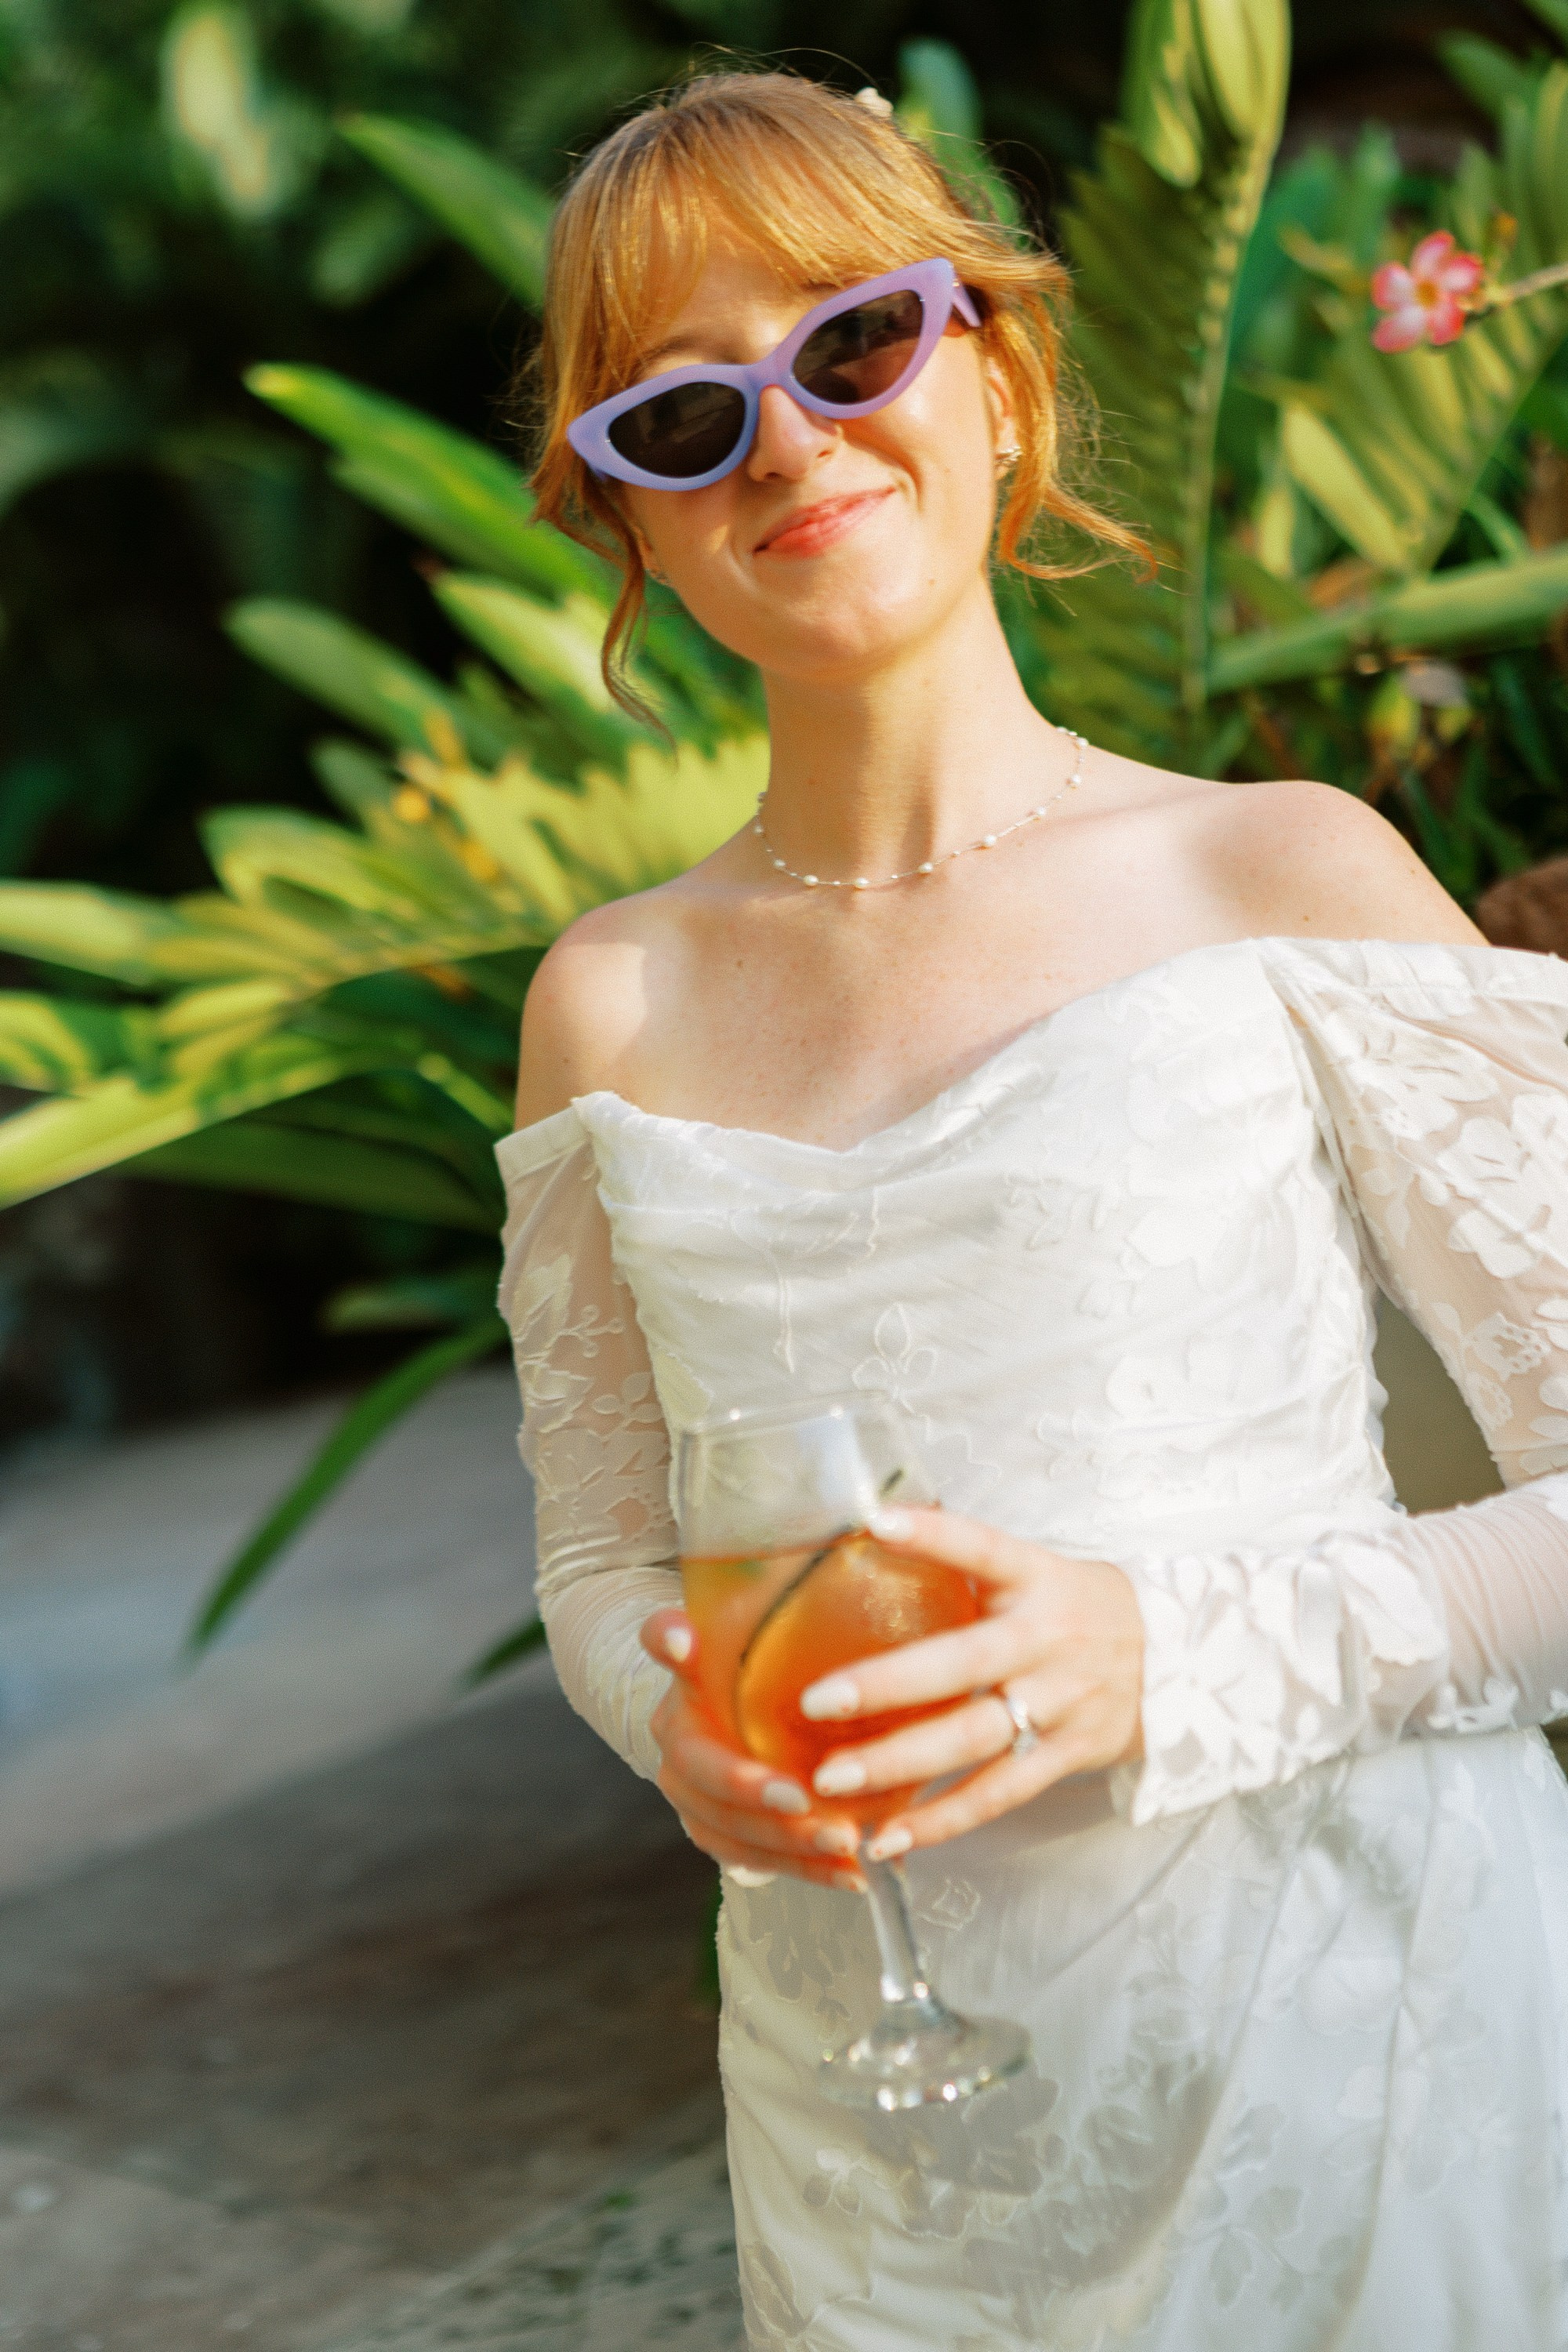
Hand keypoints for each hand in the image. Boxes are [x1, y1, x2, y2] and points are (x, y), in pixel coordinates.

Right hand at [639, 1607, 866, 1889]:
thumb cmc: (769, 1667)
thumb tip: (868, 1527)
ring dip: (787, 1841)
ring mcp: (693, 1792)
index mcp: (684, 1671)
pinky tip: (855, 1875)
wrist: (731, 1718)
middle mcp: (677, 1735)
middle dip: (749, 1787)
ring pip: (729, 1826)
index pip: (662, 1641)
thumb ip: (800, 1597)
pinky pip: (757, 1860)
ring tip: (847, 1844)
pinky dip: (807, 1869)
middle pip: (700, 1767)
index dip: (670, 1640)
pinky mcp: (720, 1832)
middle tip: (801, 1796)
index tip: (686, 1640)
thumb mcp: (777, 1630)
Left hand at [797, 1507, 1144, 1861]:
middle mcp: (1047, 1641)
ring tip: (831, 1780)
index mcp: (1037, 1580)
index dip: (936, 1534)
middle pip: (964, 1664)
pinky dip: (942, 1819)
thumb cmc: (1077, 1608)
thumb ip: (968, 1565)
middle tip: (816, 1701)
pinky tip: (887, 1836)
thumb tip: (872, 1532)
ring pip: (973, 1738)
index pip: (984, 1548)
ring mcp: (1060, 1704)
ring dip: (899, 1764)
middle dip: (887, 1684)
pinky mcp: (1066, 1756)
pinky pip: (997, 1794)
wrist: (1176, 1660)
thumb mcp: (1038, 1571)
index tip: (878, 1522)